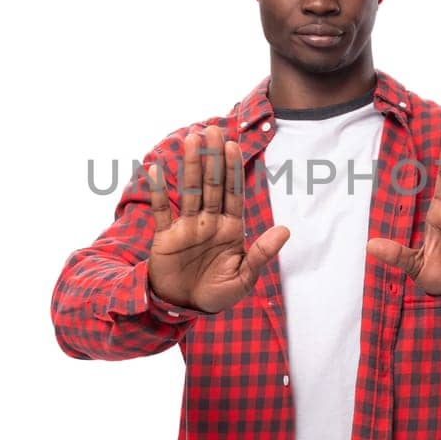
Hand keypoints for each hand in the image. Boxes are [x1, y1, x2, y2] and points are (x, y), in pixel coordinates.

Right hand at [146, 125, 290, 313]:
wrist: (184, 308)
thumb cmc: (216, 293)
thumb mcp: (244, 278)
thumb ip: (261, 253)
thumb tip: (285, 230)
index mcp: (230, 228)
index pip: (233, 193)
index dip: (233, 169)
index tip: (234, 145)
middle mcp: (208, 222)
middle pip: (212, 184)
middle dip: (213, 158)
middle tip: (213, 130)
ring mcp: (186, 227)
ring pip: (190, 191)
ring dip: (191, 166)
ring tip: (191, 139)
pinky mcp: (165, 237)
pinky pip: (161, 210)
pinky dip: (158, 192)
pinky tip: (155, 170)